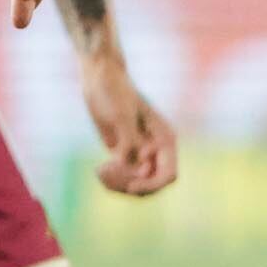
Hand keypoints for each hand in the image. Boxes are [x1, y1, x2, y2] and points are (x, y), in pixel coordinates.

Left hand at [76, 45, 178, 197]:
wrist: (101, 80)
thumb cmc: (115, 92)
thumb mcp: (122, 115)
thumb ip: (128, 141)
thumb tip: (129, 165)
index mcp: (165, 140)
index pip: (168, 175)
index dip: (152, 186)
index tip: (130, 187)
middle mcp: (156, 150)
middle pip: (152, 184)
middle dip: (130, 185)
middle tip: (107, 173)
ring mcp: (140, 153)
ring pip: (136, 183)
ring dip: (118, 184)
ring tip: (100, 171)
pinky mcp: (123, 154)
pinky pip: (122, 178)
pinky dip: (111, 179)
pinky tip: (98, 170)